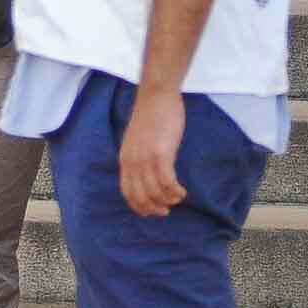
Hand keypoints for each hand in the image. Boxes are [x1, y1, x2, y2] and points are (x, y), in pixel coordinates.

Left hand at [118, 85, 187, 217]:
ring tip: (177, 198)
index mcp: (125, 159)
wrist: (156, 96)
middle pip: (140, 196)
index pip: (127, 191)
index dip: (139, 206)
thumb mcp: (136, 141)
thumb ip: (138, 157)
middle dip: (153, 208)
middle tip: (166, 210)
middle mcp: (132, 161)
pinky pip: (167, 182)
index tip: (151, 212)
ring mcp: (146, 158)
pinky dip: (175, 191)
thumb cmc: (150, 116)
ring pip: (155, 191)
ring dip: (167, 200)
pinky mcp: (161, 154)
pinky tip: (182, 192)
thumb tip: (146, 174)